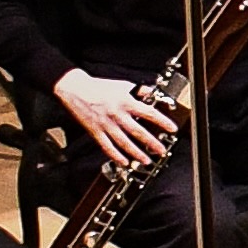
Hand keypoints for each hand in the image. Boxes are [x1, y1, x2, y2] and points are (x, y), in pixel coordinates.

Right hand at [59, 69, 173, 171]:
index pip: (148, 113)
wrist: (75, 89)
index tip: (172, 129)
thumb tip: (151, 93)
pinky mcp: (95, 131)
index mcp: (125, 102)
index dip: (162, 121)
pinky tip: (124, 162)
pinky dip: (116, 156)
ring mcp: (106, 125)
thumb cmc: (99, 86)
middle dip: (151, 142)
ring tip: (146, 160)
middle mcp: (117, 115)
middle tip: (161, 150)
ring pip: (123, 142)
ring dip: (136, 153)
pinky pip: (107, 146)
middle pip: (138, 131)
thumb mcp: (122, 85)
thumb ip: (138, 90)